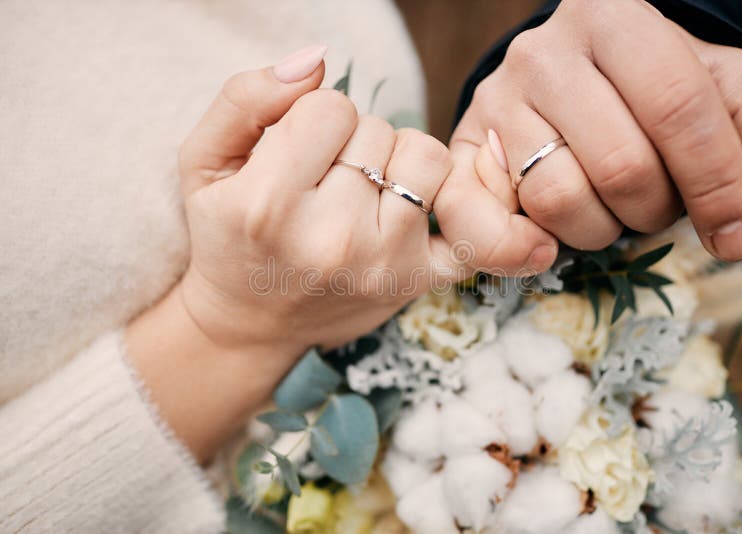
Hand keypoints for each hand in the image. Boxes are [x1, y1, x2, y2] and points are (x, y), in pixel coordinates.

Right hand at [127, 46, 458, 460]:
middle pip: (378, 130)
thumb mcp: (204, 162)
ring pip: (427, 158)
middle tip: (325, 179)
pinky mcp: (417, 281)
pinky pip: (475, 224)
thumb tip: (317, 60)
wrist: (250, 324)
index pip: (330, 107)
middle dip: (353, 141)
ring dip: (400, 161)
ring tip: (366, 188)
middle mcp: (331, 239)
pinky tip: (433, 202)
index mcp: (268, 206)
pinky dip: (463, 201)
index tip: (298, 152)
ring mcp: (382, 264)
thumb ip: (246, 99)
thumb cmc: (226, 236)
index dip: (314, 118)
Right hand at [438, 0, 741, 272]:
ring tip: (608, 210)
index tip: (738, 235)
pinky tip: (547, 246)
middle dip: (656, 211)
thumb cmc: (643, 85)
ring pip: (560, 199)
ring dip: (601, 230)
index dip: (718, 183)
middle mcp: (544, 52)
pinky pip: (488, 220)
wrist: (560, 79)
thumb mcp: (713, 86)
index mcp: (616, 17)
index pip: (679, 106)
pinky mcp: (464, 150)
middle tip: (659, 208)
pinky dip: (522, 248)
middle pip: (622, 165)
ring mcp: (495, 101)